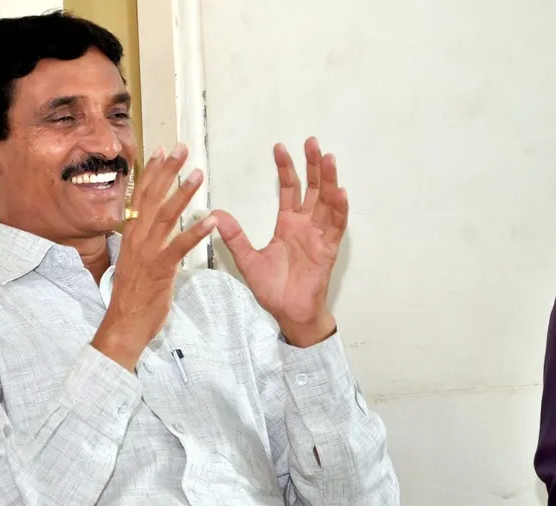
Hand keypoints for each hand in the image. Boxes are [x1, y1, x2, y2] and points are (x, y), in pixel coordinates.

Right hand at [92, 144, 216, 369]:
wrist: (124, 323)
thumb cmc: (132, 294)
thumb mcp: (135, 260)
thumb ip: (144, 239)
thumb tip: (152, 222)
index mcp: (131, 234)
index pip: (142, 196)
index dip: (153, 172)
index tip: (163, 150)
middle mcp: (137, 238)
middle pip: (153, 198)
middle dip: (168, 171)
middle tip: (183, 149)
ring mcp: (148, 253)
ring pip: (166, 217)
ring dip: (183, 194)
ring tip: (199, 174)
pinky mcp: (161, 270)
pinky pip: (179, 247)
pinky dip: (195, 233)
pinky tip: (210, 220)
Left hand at [214, 137, 346, 347]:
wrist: (288, 313)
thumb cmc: (272, 289)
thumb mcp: (248, 260)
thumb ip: (235, 237)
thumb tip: (215, 215)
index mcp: (288, 225)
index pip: (289, 190)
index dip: (286, 168)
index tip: (280, 147)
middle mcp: (306, 226)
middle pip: (312, 189)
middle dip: (312, 165)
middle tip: (312, 142)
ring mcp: (319, 236)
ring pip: (327, 202)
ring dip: (329, 180)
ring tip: (328, 158)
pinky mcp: (328, 250)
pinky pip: (336, 226)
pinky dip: (339, 209)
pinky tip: (339, 192)